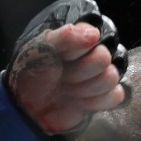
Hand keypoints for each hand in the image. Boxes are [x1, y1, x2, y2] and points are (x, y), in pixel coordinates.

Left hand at [0, 0, 128, 140]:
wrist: (24, 106)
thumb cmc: (30, 74)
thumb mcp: (40, 49)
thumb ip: (65, 37)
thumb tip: (93, 34)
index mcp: (80, 37)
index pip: (94, 36)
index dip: (76, 50)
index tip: (61, 58)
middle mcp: (94, 54)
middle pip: (104, 58)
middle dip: (79, 72)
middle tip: (63, 77)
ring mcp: (100, 75)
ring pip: (111, 77)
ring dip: (85, 87)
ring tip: (68, 89)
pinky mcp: (103, 97)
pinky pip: (115, 95)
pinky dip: (95, 101)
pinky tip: (79, 101)